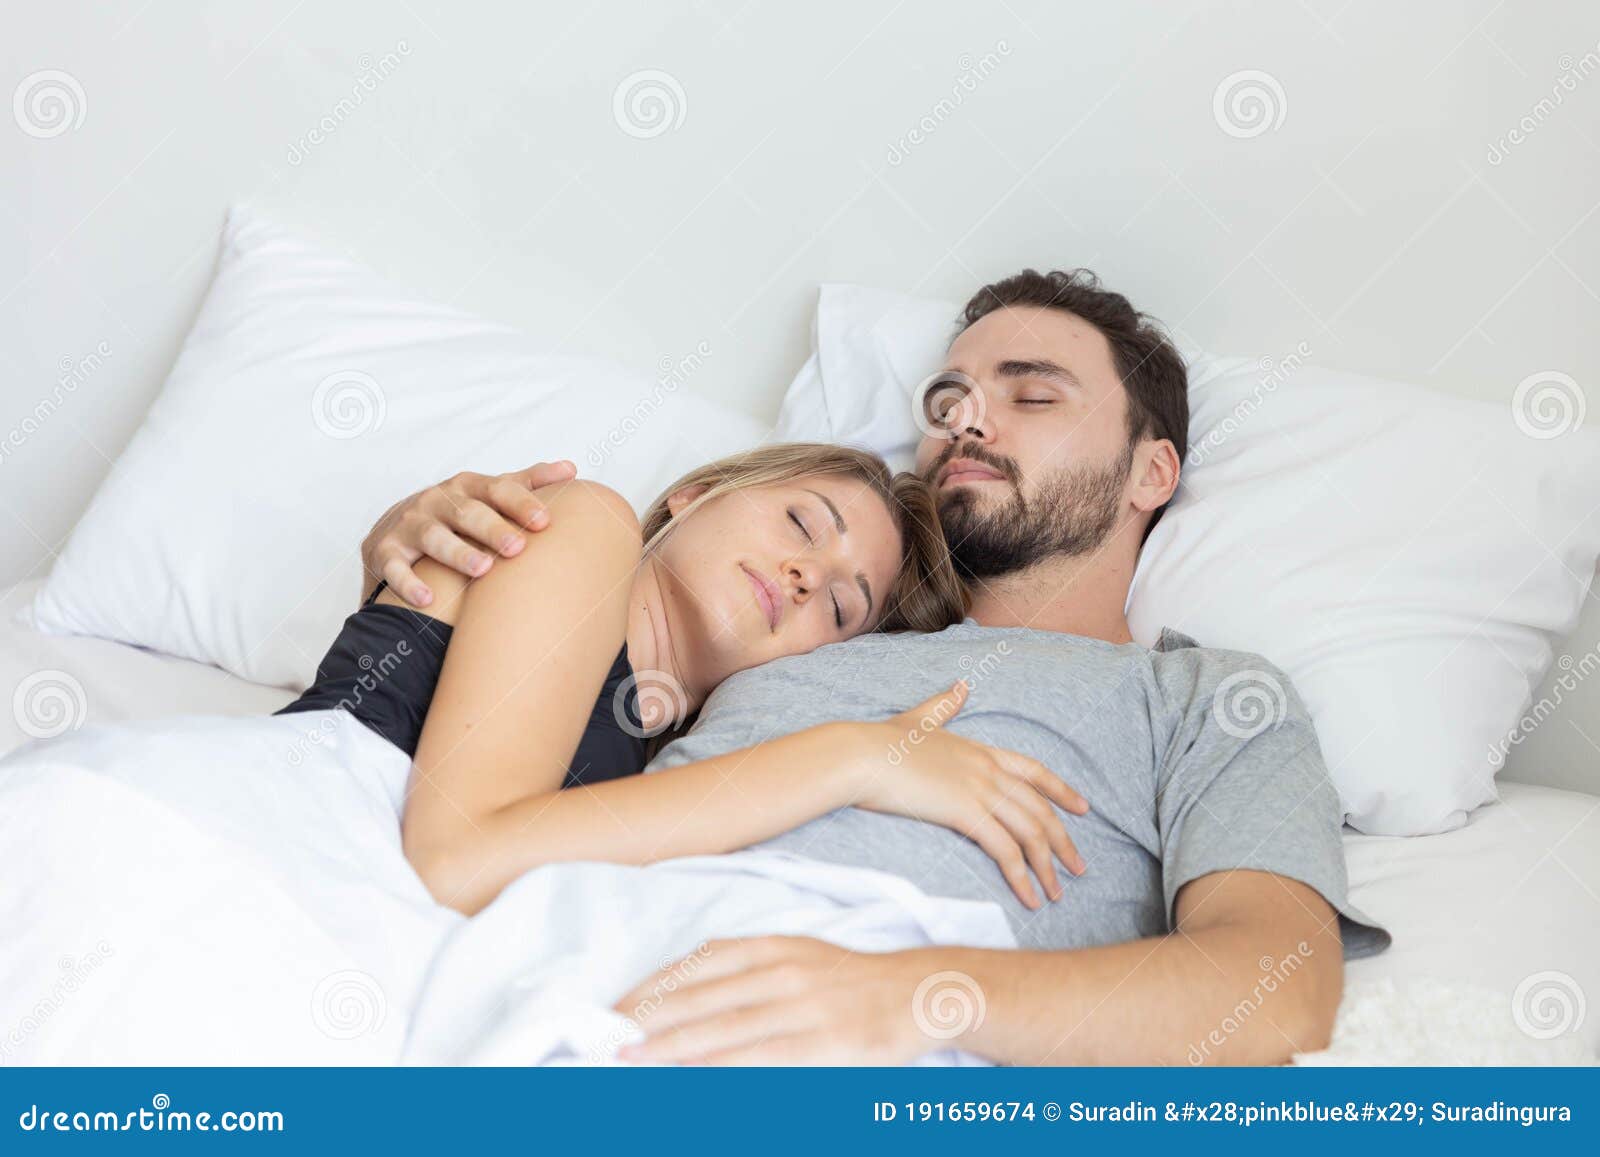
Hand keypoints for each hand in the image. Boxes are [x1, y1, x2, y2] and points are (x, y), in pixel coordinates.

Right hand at [361, 461, 576, 606]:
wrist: (394, 527)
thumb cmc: (455, 512)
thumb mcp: (487, 493)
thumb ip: (527, 481)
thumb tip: (572, 469)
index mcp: (467, 487)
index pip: (497, 490)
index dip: (521, 503)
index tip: (546, 520)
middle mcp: (437, 502)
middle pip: (467, 513)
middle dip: (492, 529)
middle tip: (518, 547)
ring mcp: (410, 526)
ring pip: (433, 537)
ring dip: (457, 552)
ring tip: (482, 569)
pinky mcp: (385, 552)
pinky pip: (395, 567)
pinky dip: (408, 583)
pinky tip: (428, 599)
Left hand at [615, 936, 945, 1064]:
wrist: (919, 993)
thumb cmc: (853, 981)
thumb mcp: (800, 957)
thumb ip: (749, 971)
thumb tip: (691, 995)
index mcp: (773, 946)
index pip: (698, 964)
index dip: (653, 986)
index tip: (618, 1007)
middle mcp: (780, 971)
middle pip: (699, 997)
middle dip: (648, 1020)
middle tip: (608, 1038)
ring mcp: (800, 1008)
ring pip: (719, 1030)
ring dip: (668, 1047)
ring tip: (630, 1059)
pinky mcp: (819, 1044)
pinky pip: (756, 1059)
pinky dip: (716, 1068)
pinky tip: (688, 1077)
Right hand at [846, 679, 1088, 908]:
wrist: (860, 755)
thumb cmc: (880, 743)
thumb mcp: (918, 720)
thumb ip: (944, 706)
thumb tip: (963, 686)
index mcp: (980, 750)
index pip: (1034, 771)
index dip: (1061, 791)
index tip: (1083, 809)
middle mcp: (988, 770)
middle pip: (1041, 809)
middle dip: (1064, 842)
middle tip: (1079, 868)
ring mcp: (980, 790)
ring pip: (1031, 833)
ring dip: (1047, 868)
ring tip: (1055, 894)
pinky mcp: (967, 813)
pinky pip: (1006, 851)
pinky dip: (1022, 877)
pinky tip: (1029, 898)